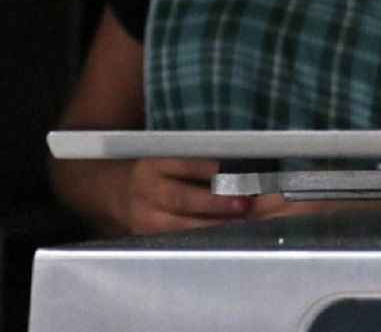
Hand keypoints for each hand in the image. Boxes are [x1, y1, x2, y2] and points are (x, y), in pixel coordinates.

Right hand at [122, 158, 252, 234]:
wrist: (114, 192)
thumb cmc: (154, 172)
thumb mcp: (168, 159)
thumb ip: (197, 165)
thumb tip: (238, 171)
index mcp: (154, 165)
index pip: (186, 166)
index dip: (213, 171)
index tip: (239, 174)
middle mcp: (146, 191)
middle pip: (183, 198)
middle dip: (216, 203)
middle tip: (244, 204)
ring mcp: (144, 219)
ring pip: (180, 226)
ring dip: (213, 226)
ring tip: (239, 224)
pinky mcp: (145, 238)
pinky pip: (176, 241)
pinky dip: (200, 240)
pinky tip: (222, 238)